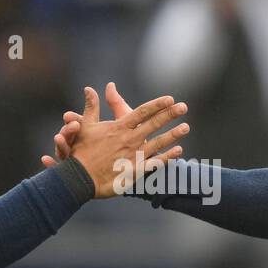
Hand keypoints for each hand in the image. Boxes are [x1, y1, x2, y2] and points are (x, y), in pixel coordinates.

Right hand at [41, 81, 135, 168]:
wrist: (138, 169)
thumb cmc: (132, 142)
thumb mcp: (122, 122)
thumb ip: (115, 104)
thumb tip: (110, 85)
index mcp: (91, 133)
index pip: (78, 125)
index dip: (72, 121)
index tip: (68, 117)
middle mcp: (82, 146)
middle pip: (68, 139)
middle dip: (65, 133)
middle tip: (64, 132)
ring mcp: (80, 161)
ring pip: (64, 154)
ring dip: (58, 147)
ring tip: (57, 142)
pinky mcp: (82, 176)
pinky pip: (64, 171)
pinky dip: (52, 165)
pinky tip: (45, 161)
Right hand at [50, 86, 188, 197]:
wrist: (80, 178)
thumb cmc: (81, 151)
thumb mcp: (85, 126)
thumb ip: (91, 107)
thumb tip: (89, 88)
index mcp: (119, 127)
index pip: (142, 112)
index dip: (157, 105)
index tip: (170, 99)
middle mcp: (129, 139)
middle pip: (153, 124)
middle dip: (170, 114)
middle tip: (184, 107)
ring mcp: (133, 155)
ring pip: (158, 142)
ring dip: (173, 134)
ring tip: (186, 127)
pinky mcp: (135, 170)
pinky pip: (155, 162)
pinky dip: (167, 157)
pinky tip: (178, 151)